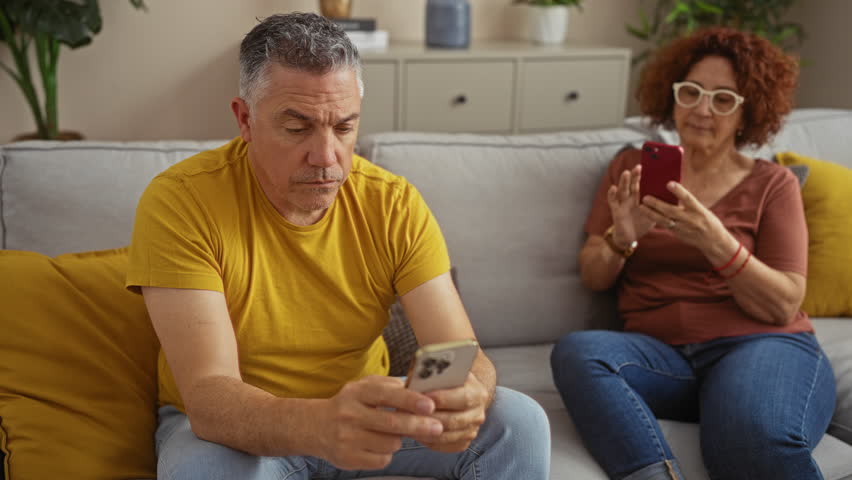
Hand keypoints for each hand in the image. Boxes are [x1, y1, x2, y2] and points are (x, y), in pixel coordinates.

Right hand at [318, 375, 443, 469]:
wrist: (315, 427)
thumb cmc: (349, 405)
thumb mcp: (363, 387)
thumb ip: (388, 386)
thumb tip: (417, 389)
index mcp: (356, 393)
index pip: (386, 395)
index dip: (410, 400)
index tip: (429, 405)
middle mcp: (350, 415)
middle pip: (392, 423)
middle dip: (418, 426)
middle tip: (437, 427)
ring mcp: (348, 438)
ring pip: (390, 443)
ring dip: (398, 440)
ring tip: (390, 433)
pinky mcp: (348, 458)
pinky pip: (382, 460)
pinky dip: (386, 454)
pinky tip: (377, 446)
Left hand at [414, 373, 488, 452]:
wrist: (459, 392)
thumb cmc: (446, 380)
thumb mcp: (443, 371)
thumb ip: (435, 375)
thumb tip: (417, 383)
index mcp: (478, 392)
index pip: (463, 398)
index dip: (442, 399)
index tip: (422, 398)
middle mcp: (478, 413)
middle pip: (454, 420)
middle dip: (430, 418)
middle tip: (409, 415)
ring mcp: (472, 430)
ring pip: (447, 436)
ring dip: (426, 431)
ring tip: (407, 424)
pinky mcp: (463, 442)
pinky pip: (445, 446)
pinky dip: (429, 440)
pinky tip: (415, 432)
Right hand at [608, 165, 656, 246]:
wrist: (630, 237)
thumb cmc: (642, 223)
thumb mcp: (654, 213)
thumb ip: (661, 205)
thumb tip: (677, 199)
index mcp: (640, 197)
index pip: (642, 184)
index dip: (644, 176)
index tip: (649, 167)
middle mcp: (631, 198)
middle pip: (632, 185)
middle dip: (635, 176)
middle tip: (639, 167)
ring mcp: (623, 203)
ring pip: (623, 190)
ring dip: (624, 181)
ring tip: (626, 173)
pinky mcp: (616, 211)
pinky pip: (613, 201)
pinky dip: (612, 194)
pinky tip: (613, 188)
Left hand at [639, 181, 728, 250]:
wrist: (713, 241)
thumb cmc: (707, 220)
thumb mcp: (702, 209)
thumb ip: (689, 202)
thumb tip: (674, 189)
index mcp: (699, 210)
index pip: (688, 199)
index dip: (679, 191)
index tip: (669, 183)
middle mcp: (690, 220)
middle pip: (671, 211)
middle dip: (657, 204)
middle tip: (645, 197)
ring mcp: (683, 228)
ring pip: (664, 221)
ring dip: (651, 214)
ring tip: (641, 207)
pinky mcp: (677, 234)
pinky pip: (664, 226)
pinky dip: (655, 219)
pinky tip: (646, 214)